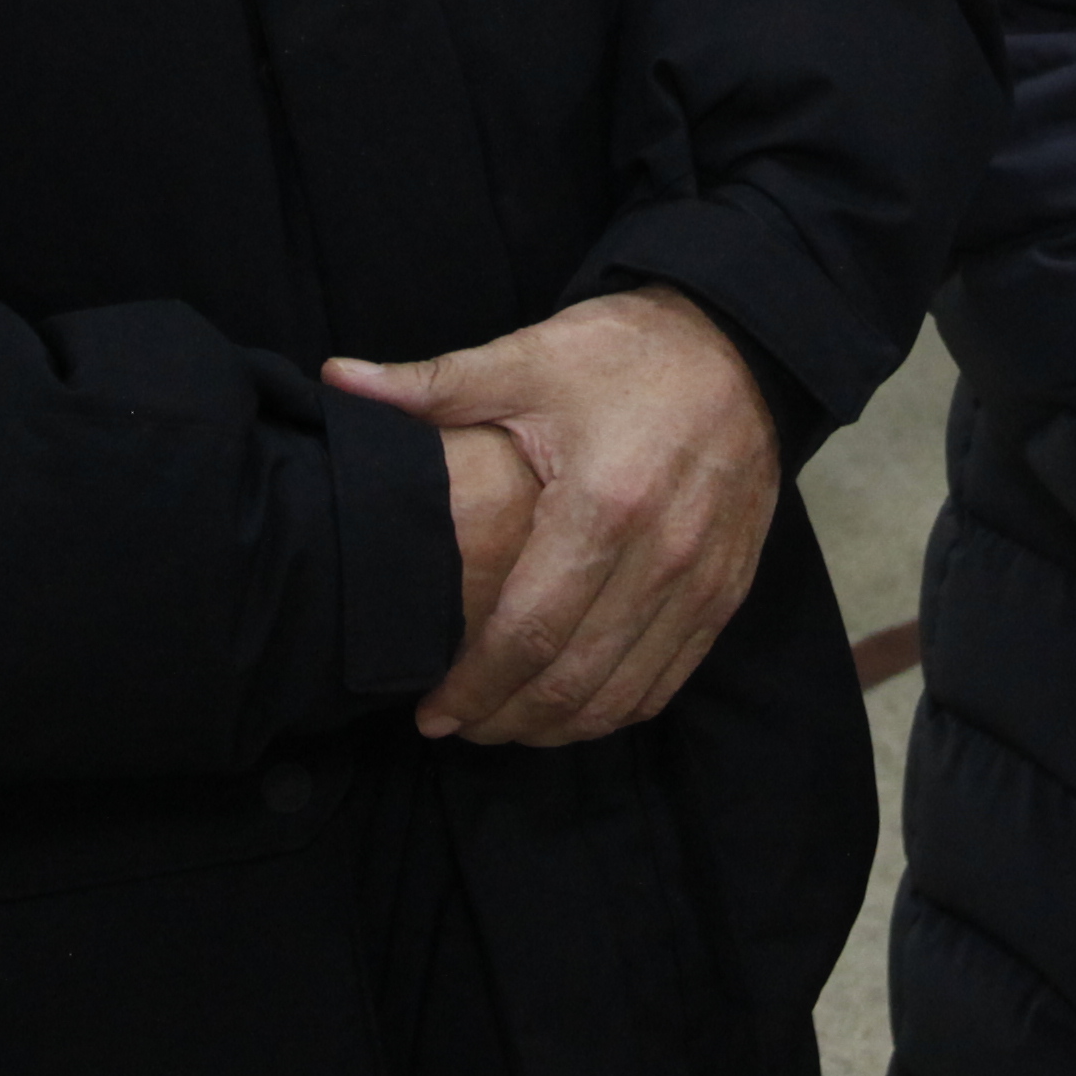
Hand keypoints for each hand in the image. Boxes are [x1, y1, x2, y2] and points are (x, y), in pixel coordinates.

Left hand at [326, 288, 780, 745]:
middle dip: (504, 720)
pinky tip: (569, 708)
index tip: (428, 711)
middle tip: (455, 728)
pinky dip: (613, 709)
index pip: (528, 632)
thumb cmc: (623, 355)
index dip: (472, 687)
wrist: (739, 346)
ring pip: (622, 695)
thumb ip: (433, 385)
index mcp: (604, 502)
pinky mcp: (726, 592)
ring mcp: (701, 580)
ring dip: (556, 728)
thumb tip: (336, 379)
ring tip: (502, 725)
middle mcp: (661, 554)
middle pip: (573, 680)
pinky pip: (668, 681)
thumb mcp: (528, 358)